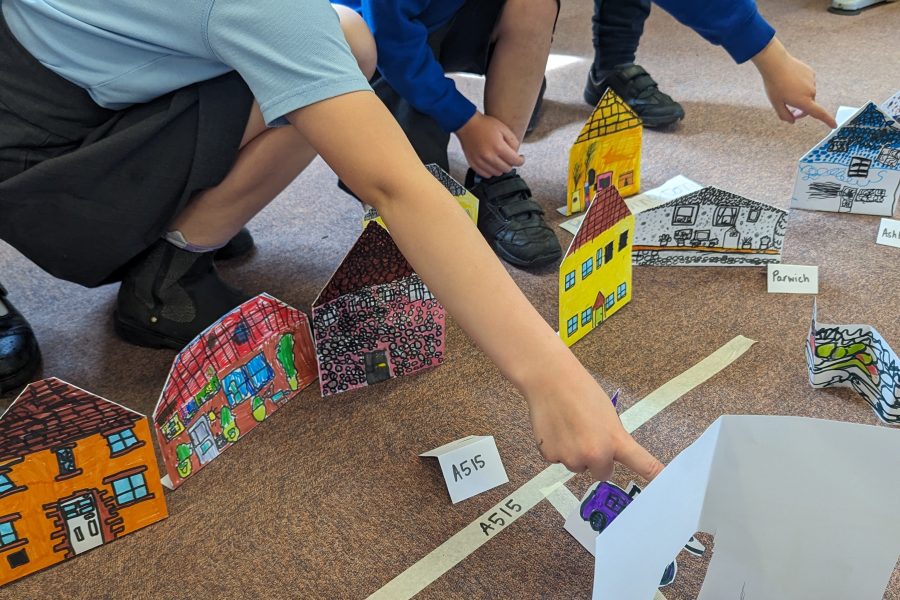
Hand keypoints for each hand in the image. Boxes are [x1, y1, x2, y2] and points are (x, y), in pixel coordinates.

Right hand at [456, 112, 524, 177]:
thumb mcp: (504, 128)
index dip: (521, 161)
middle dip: (510, 163)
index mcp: (499, 147)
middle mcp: (489, 156)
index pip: (515, 161)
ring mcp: (480, 161)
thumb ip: (513, 142)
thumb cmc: (484, 125)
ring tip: (499, 160)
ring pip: (497, 173)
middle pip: (506, 169)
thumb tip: (516, 154)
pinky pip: (485, 175)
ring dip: (500, 168)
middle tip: (509, 157)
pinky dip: (490, 171)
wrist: (467, 124)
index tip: (520, 158)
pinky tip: (491, 164)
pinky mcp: (473, 164)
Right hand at [527, 366, 663, 481]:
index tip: (664, 482)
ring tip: (567, 427)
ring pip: (577, 466)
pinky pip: (558, 459)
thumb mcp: (607, 415)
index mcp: (615, 440)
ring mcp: (571, 457)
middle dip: (596, 460)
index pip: (641, 463)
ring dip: (575, 453)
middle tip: (587, 436)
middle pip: (601, 473)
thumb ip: (612, 438)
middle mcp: (595, 454)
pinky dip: (556, 448)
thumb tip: (608, 453)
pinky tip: (555, 428)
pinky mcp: (550, 456)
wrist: (550, 380)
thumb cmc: (581, 390)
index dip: (653, 475)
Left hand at [751, 37, 836, 127]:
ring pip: (808, 94)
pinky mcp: (811, 73)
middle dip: (801, 110)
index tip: (834, 125)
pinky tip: (791, 82)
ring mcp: (812, 81)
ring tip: (786, 91)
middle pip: (810, 105)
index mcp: (803, 101)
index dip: (828, 120)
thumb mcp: (776, 104)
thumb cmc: (774, 85)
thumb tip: (793, 120)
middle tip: (791, 111)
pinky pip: (808, 83)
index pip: (819, 113)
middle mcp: (811, 92)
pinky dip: (801, 86)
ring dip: (801, 96)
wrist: (776, 64)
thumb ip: (785, 115)